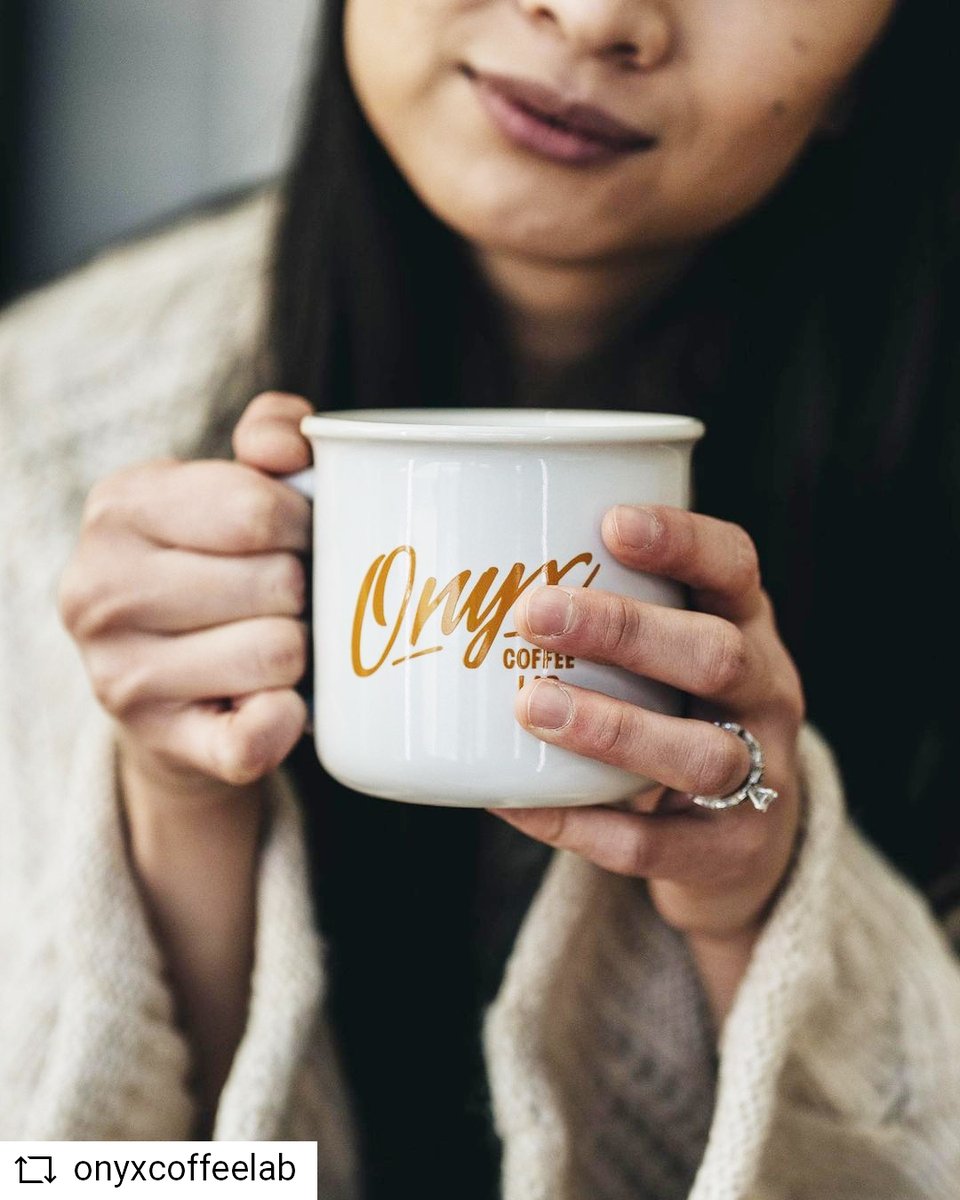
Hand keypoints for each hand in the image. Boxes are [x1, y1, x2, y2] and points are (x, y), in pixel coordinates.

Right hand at [59, 392, 313, 807]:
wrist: (170, 686)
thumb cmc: (216, 567)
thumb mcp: (230, 486)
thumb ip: (272, 436)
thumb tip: (291, 446)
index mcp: (119, 507)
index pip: (256, 510)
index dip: (303, 524)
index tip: (295, 536)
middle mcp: (99, 590)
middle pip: (277, 582)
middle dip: (304, 588)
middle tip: (285, 596)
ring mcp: (120, 676)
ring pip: (280, 652)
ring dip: (302, 649)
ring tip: (274, 640)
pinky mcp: (160, 743)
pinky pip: (253, 739)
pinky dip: (285, 721)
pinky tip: (282, 703)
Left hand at [496, 505, 804, 943]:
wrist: (743, 842)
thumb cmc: (675, 715)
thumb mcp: (666, 655)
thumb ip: (598, 619)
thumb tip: (451, 583)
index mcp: (745, 627)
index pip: (734, 568)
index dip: (682, 542)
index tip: (610, 523)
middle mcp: (765, 694)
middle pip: (718, 656)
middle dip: (625, 632)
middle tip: (533, 614)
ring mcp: (761, 778)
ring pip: (702, 753)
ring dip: (612, 728)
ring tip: (531, 707)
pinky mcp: (731, 851)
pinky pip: (654, 843)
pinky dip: (579, 823)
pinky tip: (515, 799)